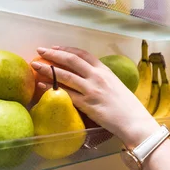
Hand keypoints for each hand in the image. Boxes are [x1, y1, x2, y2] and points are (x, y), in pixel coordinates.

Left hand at [31, 46, 159, 146]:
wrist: (134, 121)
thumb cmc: (127, 106)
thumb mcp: (116, 86)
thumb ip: (102, 79)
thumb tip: (87, 77)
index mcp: (105, 71)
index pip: (83, 55)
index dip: (67, 49)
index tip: (55, 48)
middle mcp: (97, 77)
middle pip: (71, 61)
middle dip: (53, 54)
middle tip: (40, 51)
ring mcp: (91, 90)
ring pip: (65, 75)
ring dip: (48, 69)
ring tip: (36, 65)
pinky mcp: (86, 104)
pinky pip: (65, 93)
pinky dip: (51, 87)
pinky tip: (42, 85)